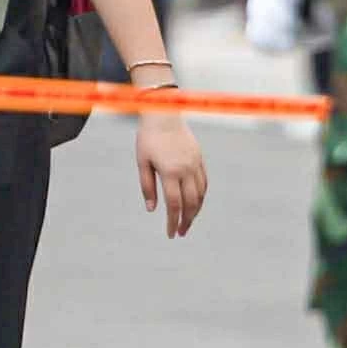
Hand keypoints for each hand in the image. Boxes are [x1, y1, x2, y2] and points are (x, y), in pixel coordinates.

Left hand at [133, 107, 207, 236]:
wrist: (164, 113)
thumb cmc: (148, 138)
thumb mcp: (142, 162)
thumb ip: (147, 187)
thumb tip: (152, 209)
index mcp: (170, 171)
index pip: (174, 204)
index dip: (172, 221)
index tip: (170, 234)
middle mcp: (186, 169)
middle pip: (191, 203)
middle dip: (186, 221)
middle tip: (180, 232)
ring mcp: (195, 164)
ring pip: (200, 194)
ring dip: (196, 211)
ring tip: (188, 221)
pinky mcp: (199, 158)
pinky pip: (204, 182)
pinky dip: (201, 196)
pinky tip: (196, 203)